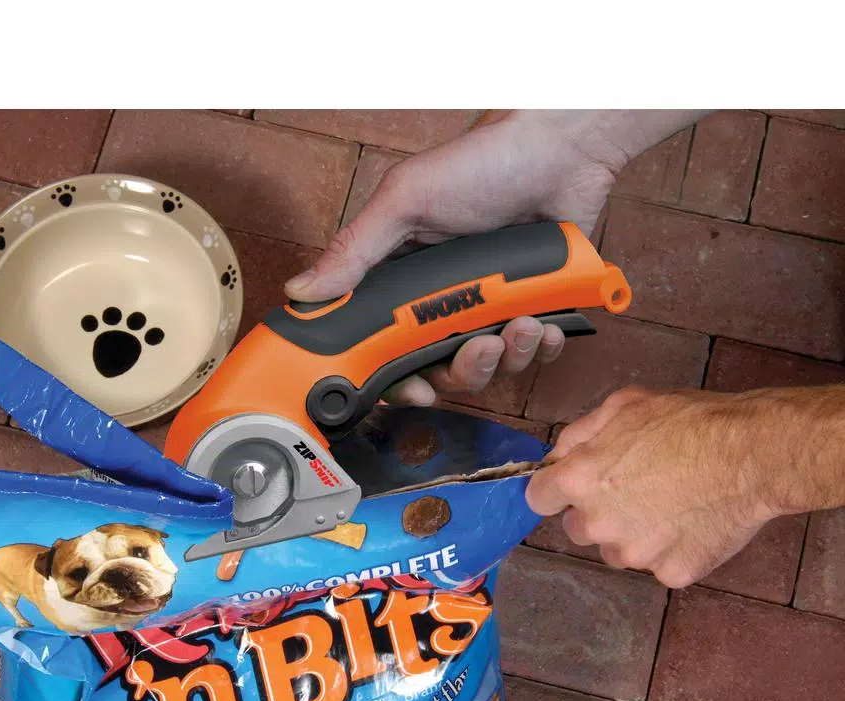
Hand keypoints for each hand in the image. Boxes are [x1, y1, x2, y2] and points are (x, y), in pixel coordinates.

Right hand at [286, 111, 624, 404]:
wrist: (562, 147)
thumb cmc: (482, 162)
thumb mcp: (405, 201)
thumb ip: (355, 251)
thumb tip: (300, 291)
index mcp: (405, 283)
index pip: (389, 350)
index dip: (399, 380)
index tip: (415, 390)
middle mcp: (446, 302)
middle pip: (443, 371)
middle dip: (465, 369)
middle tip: (481, 345)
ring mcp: (491, 307)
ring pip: (492, 367)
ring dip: (510, 354)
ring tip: (523, 321)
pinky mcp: (536, 306)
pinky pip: (536, 351)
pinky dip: (544, 345)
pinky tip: (546, 323)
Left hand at [524, 387, 781, 588]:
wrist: (754, 454)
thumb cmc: (691, 422)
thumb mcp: (626, 405)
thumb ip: (579, 433)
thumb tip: (557, 456)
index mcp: (580, 480)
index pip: (538, 497)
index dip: (555, 488)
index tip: (573, 485)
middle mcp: (598, 523)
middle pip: (577, 528)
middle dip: (595, 511)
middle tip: (633, 488)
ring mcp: (634, 553)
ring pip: (615, 551)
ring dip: (630, 534)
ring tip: (667, 504)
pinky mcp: (670, 573)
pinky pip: (657, 565)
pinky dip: (670, 549)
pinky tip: (692, 521)